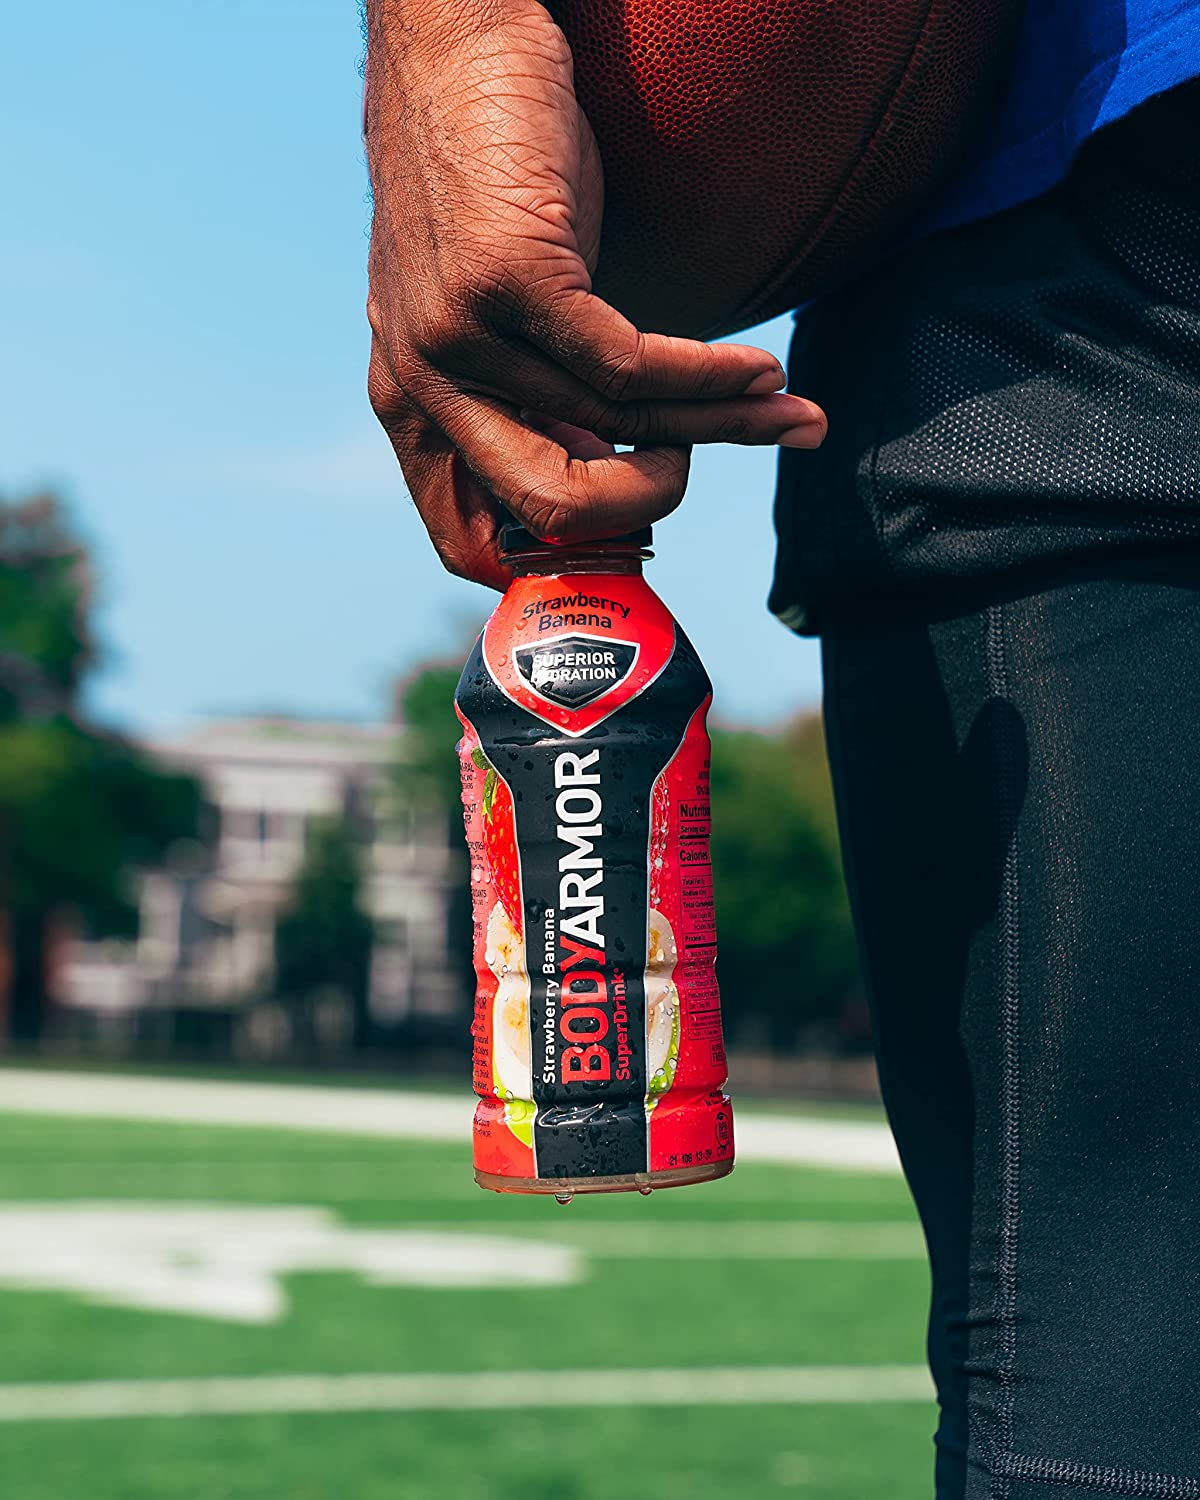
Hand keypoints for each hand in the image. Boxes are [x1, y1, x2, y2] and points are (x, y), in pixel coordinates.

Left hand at [364, 0, 825, 587]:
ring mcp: (460, 336)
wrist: (456, 40)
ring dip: (716, 429)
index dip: (558, 559)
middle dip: (646, 508)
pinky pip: (631, 369)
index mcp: (413, 406)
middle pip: (549, 508)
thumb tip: (618, 457)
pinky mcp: (509, 281)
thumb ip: (533, 390)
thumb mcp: (496, 308)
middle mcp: (424, 384)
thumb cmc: (489, 173)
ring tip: (778, 413)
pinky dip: (709, 381)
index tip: (637, 532)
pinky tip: (759, 374)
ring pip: (612, 427)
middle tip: (696, 469)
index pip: (466, 541)